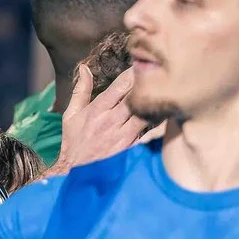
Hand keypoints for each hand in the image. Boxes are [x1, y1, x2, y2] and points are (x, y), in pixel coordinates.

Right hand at [48, 60, 157, 175]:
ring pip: (146, 115)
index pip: (120, 86)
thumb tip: (84, 68)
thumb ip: (81, 90)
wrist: (75, 172)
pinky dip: (158, 126)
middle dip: (148, 87)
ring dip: (155, 105)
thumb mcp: (71, 114)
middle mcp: (111, 121)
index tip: (142, 65)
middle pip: (137, 98)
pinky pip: (149, 135)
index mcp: (97, 110)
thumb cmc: (74, 141)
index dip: (133, 74)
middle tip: (161, 76)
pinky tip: (166, 118)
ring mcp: (123, 137)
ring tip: (167, 96)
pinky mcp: (131, 149)